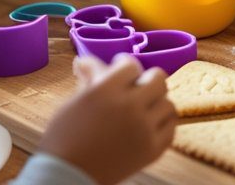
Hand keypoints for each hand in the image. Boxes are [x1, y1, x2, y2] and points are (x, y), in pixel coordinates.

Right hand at [39, 54, 175, 184]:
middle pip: (159, 79)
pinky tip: (150, 125)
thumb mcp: (73, 102)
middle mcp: (129, 106)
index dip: (125, 64)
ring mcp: (143, 129)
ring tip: (144, 109)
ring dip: (157, 103)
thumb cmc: (63, 139)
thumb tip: (86, 60)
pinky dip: (163, 124)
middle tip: (137, 87)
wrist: (66, 176)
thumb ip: (89, 79)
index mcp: (107, 90)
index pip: (131, 65)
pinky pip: (171, 128)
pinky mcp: (152, 150)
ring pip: (168, 103)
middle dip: (147, 79)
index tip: (121, 68)